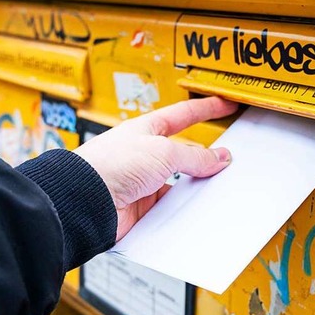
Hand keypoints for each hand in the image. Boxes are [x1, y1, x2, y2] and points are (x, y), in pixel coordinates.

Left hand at [74, 97, 237, 240]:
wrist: (86, 201)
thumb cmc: (110, 165)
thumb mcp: (163, 152)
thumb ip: (194, 156)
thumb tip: (218, 158)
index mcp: (147, 130)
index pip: (183, 115)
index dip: (206, 108)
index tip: (225, 105)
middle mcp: (145, 154)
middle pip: (183, 153)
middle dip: (205, 156)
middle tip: (228, 158)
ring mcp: (143, 181)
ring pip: (179, 182)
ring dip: (194, 186)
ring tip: (214, 188)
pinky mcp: (142, 207)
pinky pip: (170, 206)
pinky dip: (182, 209)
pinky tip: (192, 209)